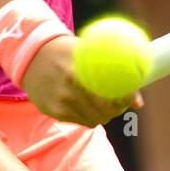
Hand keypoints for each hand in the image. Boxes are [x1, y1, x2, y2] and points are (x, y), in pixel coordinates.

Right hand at [20, 35, 143, 126]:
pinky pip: (78, 120)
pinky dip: (88, 115)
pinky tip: (90, 105)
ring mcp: (59, 104)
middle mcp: (67, 91)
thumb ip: (112, 70)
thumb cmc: (65, 50)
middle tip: (122, 103)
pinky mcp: (52, 112)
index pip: (110, 95)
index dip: (125, 100)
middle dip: (117, 110)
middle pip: (103, 112)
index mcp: (78, 74)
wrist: (30, 55)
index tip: (133, 97)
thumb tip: (139, 102)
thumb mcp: (87, 51)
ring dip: (103, 115)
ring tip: (107, 105)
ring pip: (92, 120)